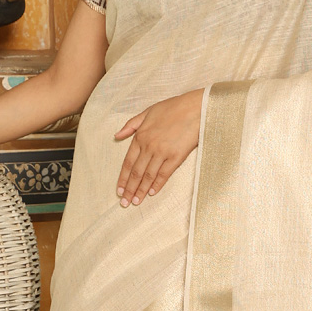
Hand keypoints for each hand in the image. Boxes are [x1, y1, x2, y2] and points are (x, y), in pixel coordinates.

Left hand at [113, 89, 203, 205]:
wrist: (195, 108)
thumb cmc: (173, 107)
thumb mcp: (148, 112)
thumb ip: (130, 125)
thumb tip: (116, 136)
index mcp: (140, 136)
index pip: (128, 162)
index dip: (123, 178)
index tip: (119, 190)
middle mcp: (149, 146)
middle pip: (136, 172)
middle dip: (129, 189)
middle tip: (124, 203)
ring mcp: (162, 152)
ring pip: (148, 176)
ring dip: (141, 191)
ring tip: (136, 202)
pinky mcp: (176, 156)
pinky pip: (164, 174)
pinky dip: (157, 185)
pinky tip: (151, 193)